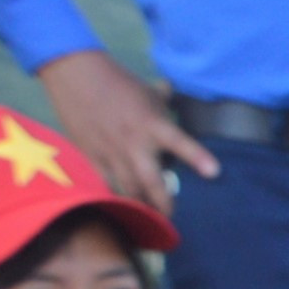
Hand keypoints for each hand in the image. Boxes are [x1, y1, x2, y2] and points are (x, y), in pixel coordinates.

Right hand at [30, 49, 214, 207]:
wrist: (73, 72)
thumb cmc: (117, 80)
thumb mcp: (147, 90)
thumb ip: (165, 100)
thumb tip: (175, 94)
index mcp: (152, 123)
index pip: (179, 141)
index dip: (197, 157)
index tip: (214, 172)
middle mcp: (133, 141)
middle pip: (152, 181)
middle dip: (164, 202)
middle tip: (172, 217)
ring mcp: (111, 151)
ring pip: (129, 187)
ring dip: (142, 203)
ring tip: (151, 214)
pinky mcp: (91, 154)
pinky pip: (106, 182)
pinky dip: (116, 194)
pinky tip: (124, 205)